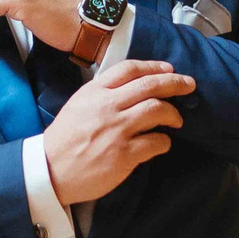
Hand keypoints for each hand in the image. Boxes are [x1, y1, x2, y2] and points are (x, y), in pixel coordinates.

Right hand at [42, 60, 194, 203]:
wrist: (49, 170)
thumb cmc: (64, 140)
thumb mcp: (79, 105)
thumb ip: (103, 94)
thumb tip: (133, 89)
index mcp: (95, 92)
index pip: (130, 69)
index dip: (154, 66)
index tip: (168, 70)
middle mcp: (107, 106)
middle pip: (150, 85)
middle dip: (176, 83)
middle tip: (189, 85)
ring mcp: (116, 130)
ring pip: (157, 110)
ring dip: (173, 113)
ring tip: (176, 119)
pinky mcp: (123, 154)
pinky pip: (156, 142)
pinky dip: (164, 141)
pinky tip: (162, 143)